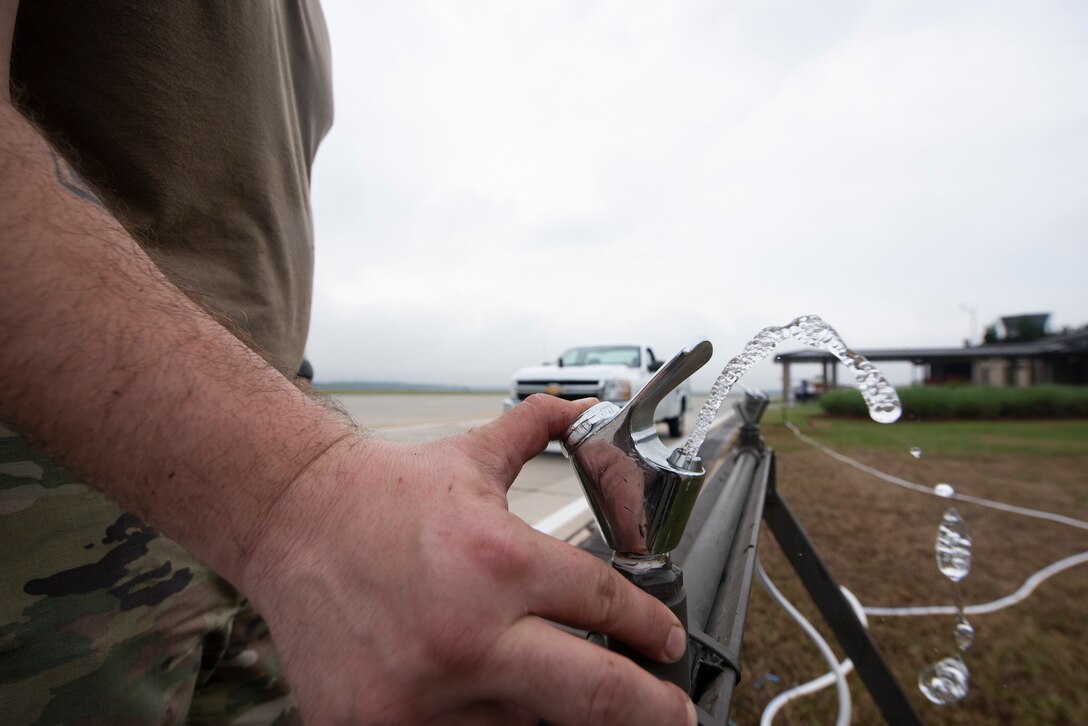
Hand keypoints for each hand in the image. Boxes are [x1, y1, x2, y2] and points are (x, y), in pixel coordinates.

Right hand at [242, 394, 695, 724]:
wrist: (289, 519)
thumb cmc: (383, 495)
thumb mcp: (472, 457)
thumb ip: (538, 429)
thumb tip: (588, 403)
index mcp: (500, 561)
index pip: (610, 608)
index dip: (653, 629)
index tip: (667, 642)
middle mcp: (468, 633)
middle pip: (600, 695)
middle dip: (654, 708)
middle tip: (676, 712)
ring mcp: (421, 694)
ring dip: (555, 714)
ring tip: (566, 696)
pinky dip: (492, 725)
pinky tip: (499, 703)